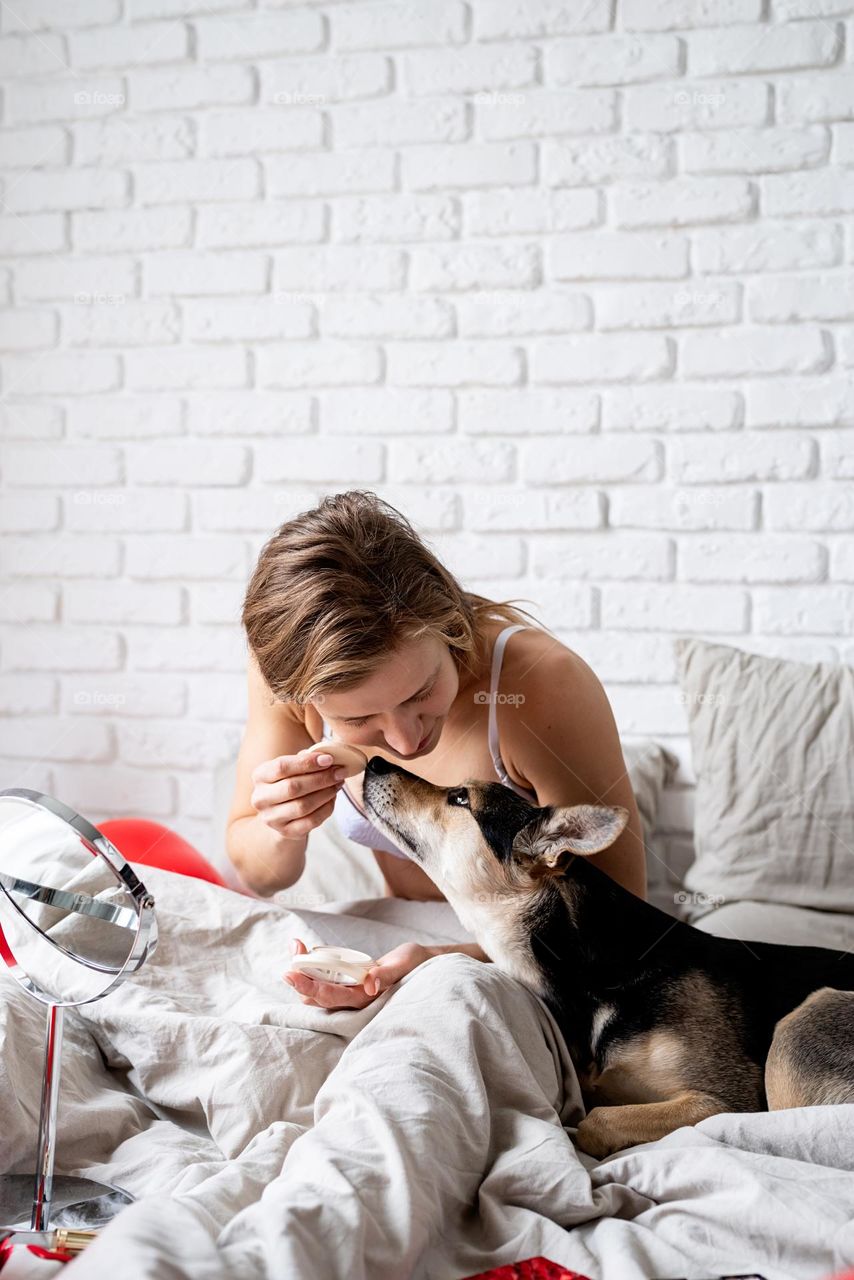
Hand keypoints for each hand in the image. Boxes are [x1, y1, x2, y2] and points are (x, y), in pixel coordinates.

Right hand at [250, 747, 346, 841]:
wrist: (282, 814)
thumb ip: (305, 760)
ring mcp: (271, 818)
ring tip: (337, 784)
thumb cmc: (289, 782)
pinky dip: (326, 808)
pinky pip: (311, 821)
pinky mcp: (286, 832)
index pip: (281, 767)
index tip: (328, 759)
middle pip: (292, 787)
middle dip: (320, 779)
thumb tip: (326, 758)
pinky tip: (332, 798)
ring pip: (303, 806)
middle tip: (338, 772)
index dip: (306, 762)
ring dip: (326, 793)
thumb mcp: (292, 768)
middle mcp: (260, 798)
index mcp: (260, 776)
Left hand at [283, 938, 433, 1010]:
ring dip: (304, 970)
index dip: (310, 987)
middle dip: (301, 979)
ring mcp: (350, 990)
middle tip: (288, 961)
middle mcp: (354, 998)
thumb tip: (369, 986)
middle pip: (319, 996)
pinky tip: (303, 948)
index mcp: (365, 999)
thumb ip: (387, 974)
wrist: (421, 964)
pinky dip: (312, 963)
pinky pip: (326, 976)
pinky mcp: (350, 980)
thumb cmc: (415, 965)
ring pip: (320, 986)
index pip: (331, 998)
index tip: (292, 973)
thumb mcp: (403, 965)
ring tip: (295, 947)